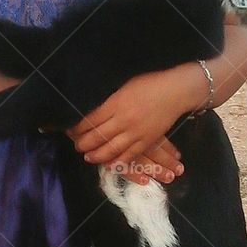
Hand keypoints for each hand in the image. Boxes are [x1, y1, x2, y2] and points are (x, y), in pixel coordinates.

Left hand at [67, 68, 200, 180]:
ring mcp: (135, 133)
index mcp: (115, 103)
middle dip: (83, 143)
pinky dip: (116, 162)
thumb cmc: (150, 83)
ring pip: (110, 150)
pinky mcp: (146, 141)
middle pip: (97, 137)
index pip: (90, 120)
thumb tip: (93, 108)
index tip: (70, 130)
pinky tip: (108, 163)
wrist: (175, 91)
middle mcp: (123, 120)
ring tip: (88, 156)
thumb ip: (110, 99)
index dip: (78, 128)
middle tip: (76, 145)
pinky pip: (128, 156)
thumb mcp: (125, 86)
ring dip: (96, 155)